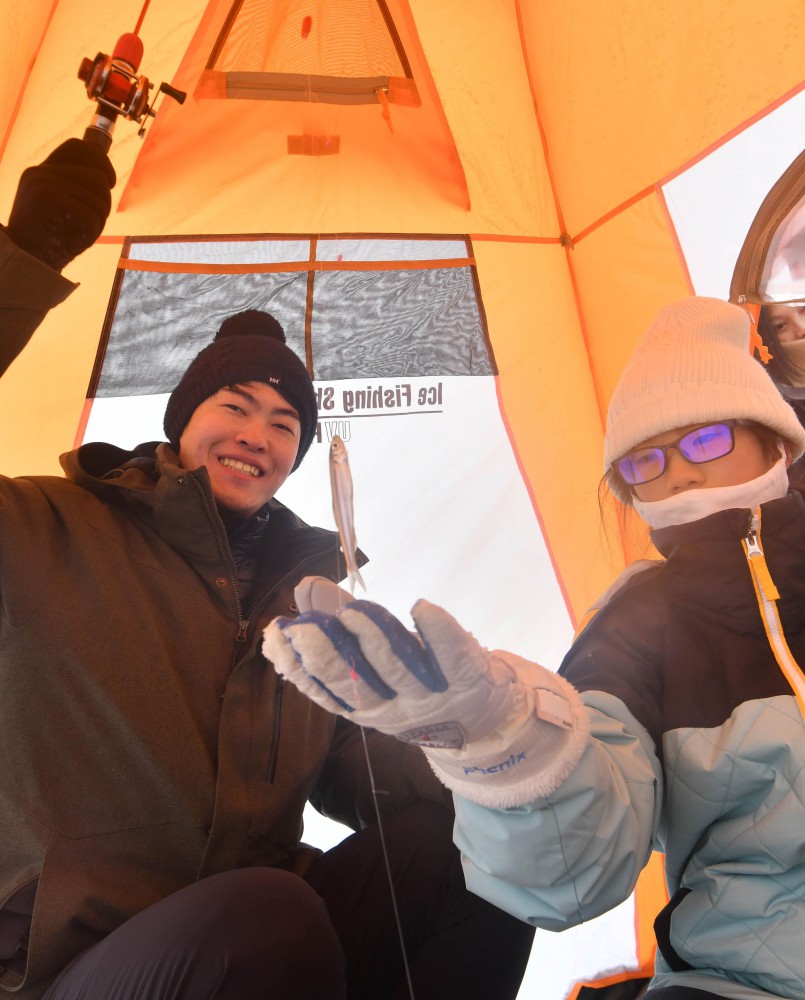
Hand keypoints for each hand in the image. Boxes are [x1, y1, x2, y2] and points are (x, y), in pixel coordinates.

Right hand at [6, 139, 115, 270]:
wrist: (26, 262)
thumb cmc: (47, 236)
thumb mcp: (54, 203)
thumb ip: (72, 184)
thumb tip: (103, 169)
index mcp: (39, 171)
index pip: (78, 147)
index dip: (101, 161)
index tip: (110, 180)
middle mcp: (40, 174)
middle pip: (96, 176)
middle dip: (105, 197)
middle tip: (96, 215)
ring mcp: (45, 187)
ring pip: (99, 196)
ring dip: (101, 216)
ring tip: (82, 229)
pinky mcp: (53, 204)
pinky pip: (94, 215)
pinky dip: (95, 230)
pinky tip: (79, 238)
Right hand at [263, 578, 589, 807]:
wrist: (483, 720)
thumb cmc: (414, 683)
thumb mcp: (373, 666)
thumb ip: (337, 623)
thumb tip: (305, 587)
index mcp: (364, 707)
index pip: (323, 690)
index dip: (296, 666)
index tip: (275, 635)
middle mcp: (393, 708)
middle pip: (355, 685)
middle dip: (325, 656)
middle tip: (302, 627)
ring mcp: (431, 695)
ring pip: (398, 669)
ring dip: (374, 640)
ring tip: (354, 611)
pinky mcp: (466, 679)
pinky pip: (451, 656)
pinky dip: (438, 633)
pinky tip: (422, 607)